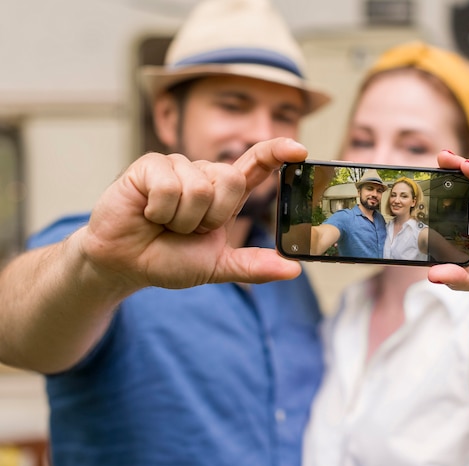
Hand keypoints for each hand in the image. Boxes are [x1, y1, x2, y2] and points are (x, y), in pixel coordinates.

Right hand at [79, 138, 305, 290]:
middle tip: (188, 229)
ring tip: (165, 222)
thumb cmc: (169, 260)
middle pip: (232, 180)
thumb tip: (293, 269)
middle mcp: (204, 175)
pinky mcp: (150, 164)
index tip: (299, 149)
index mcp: (224, 194)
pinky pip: (170, 184)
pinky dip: (160, 210)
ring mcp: (178, 167)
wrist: (125, 263)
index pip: (256, 164)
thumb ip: (254, 266)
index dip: (277, 152)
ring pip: (201, 187)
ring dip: (183, 218)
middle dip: (212, 217)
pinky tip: (148, 212)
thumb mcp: (218, 266)